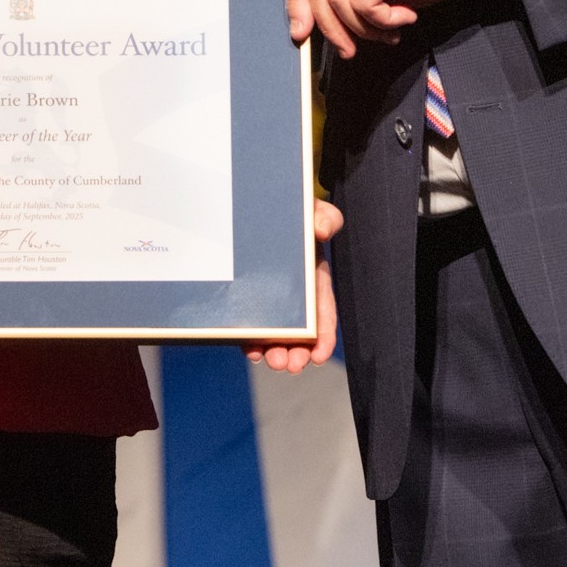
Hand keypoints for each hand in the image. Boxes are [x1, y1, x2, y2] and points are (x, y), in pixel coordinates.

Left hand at [247, 201, 343, 373]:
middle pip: (299, 328)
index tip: (319, 356)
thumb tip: (323, 229)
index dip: (324, 335)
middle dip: (297, 350)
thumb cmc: (287, 209)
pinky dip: (251, 340)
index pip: (322, 311)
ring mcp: (266, 297)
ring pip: (274, 331)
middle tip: (290, 365)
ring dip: (275, 350)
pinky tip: (251, 350)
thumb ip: (323, 215)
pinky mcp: (243, 299)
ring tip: (273, 362)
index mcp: (312, 276)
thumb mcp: (308, 209)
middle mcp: (291, 291)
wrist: (251, 200)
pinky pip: (248, 323)